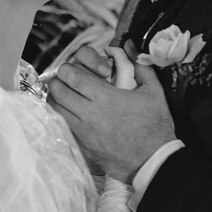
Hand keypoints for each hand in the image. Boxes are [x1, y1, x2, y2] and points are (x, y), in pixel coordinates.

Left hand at [48, 41, 174, 184]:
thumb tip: (131, 50)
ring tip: (62, 94)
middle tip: (63, 79)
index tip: (71, 68)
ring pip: (56, 110)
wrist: (153, 161)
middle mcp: (89, 114)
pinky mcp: (83, 146)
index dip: (68, 69)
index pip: (73, 76)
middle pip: (59, 91)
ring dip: (56, 99)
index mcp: (105, 97)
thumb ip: (142, 67)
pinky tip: (68, 114)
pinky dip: (60, 117)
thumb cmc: (155, 127)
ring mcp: (84, 132)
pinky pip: (62, 127)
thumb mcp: (154, 92)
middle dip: (58, 81)